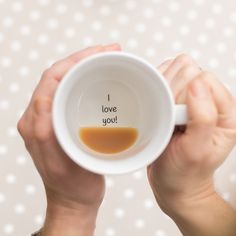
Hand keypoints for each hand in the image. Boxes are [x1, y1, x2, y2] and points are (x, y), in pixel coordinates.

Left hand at [18, 44, 120, 235]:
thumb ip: (48, 133)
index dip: (74, 60)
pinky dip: (83, 79)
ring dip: (83, 66)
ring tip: (104, 58)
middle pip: (57, 75)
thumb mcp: (63, 162)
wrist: (73, 199)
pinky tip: (96, 77)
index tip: (100, 52)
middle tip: (108, 51)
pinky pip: (68, 92)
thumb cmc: (73, 186)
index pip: (51, 79)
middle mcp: (39, 118)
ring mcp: (49, 119)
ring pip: (63, 81)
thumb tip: (47, 100)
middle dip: (82, 58)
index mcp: (37, 125)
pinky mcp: (59, 122)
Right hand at [148, 54, 235, 235]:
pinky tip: (156, 109)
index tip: (174, 117)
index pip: (203, 79)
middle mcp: (210, 102)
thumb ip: (203, 118)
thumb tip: (197, 83)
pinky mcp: (176, 101)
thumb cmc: (185, 172)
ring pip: (173, 74)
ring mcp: (192, 100)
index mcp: (225, 111)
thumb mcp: (196, 151)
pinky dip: (155, 91)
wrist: (174, 183)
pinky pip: (163, 82)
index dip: (183, 95)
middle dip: (171, 94)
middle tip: (168, 120)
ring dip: (161, 93)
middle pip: (187, 72)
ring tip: (163, 117)